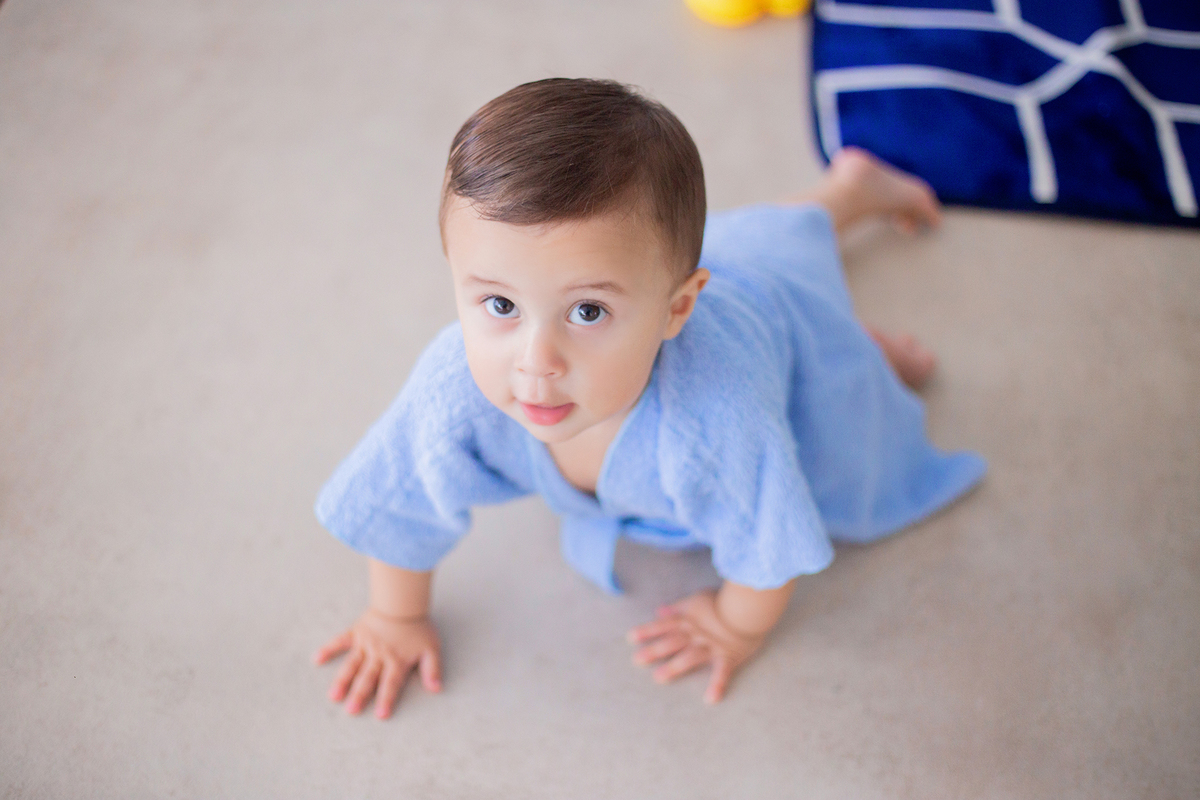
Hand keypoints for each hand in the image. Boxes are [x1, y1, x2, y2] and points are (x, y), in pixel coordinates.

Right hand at [313, 608, 441, 718]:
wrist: (403, 601)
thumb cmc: (418, 626)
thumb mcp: (432, 648)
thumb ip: (433, 670)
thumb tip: (436, 689)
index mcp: (396, 661)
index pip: (391, 684)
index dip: (386, 700)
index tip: (380, 716)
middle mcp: (379, 655)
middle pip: (368, 679)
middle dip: (360, 696)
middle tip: (351, 711)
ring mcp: (365, 644)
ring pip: (352, 665)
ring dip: (343, 681)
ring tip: (333, 696)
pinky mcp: (356, 633)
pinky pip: (340, 641)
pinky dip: (329, 649)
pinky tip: (317, 659)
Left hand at [627, 589, 765, 703]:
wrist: (749, 606)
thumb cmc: (724, 601)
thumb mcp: (698, 598)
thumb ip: (678, 607)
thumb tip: (659, 611)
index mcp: (689, 619)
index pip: (664, 625)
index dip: (647, 631)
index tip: (630, 639)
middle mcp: (696, 634)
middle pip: (672, 642)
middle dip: (654, 650)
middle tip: (637, 660)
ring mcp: (711, 646)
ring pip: (689, 657)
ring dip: (674, 667)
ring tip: (659, 678)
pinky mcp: (728, 657)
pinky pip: (722, 673)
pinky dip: (718, 685)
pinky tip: (711, 700)